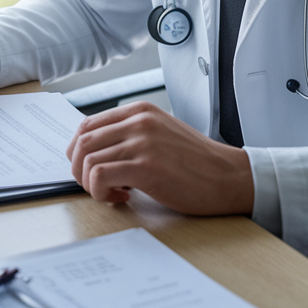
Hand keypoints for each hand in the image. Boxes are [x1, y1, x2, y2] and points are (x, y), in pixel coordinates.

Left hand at [65, 100, 254, 215]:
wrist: (229, 177)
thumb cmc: (197, 163)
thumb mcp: (160, 134)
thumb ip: (131, 136)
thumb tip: (96, 153)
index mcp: (139, 111)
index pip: (87, 125)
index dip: (78, 151)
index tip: (88, 169)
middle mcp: (138, 121)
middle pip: (82, 142)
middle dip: (79, 169)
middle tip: (95, 186)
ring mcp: (142, 142)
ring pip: (87, 160)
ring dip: (91, 184)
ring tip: (113, 193)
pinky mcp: (146, 166)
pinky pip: (100, 176)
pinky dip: (101, 192)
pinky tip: (122, 197)